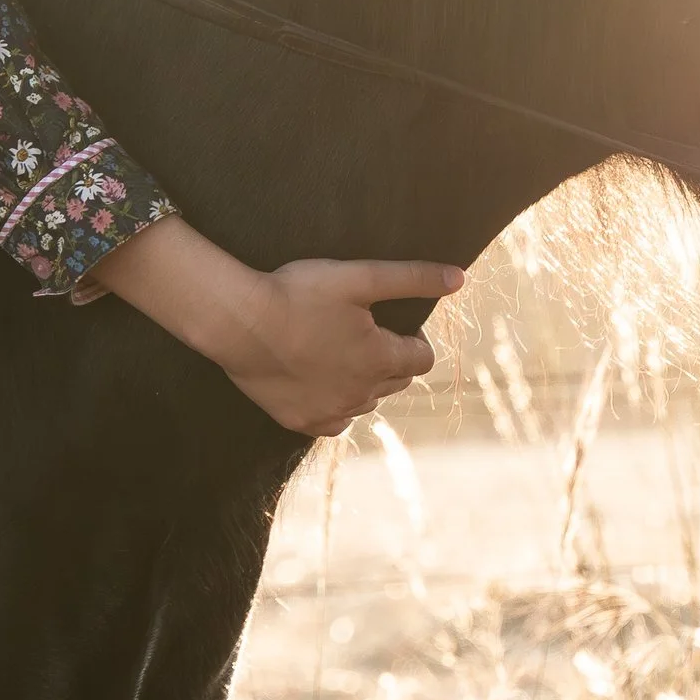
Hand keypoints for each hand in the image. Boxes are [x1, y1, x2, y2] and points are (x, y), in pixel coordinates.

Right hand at [86, 219, 464, 436]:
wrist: (239, 323)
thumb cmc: (299, 293)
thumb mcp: (359, 276)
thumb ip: (411, 277)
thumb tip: (459, 278)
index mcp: (381, 360)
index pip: (422, 360)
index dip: (414, 342)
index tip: (395, 327)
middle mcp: (362, 393)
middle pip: (396, 383)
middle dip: (391, 362)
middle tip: (366, 335)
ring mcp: (331, 411)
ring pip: (366, 403)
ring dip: (364, 383)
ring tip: (340, 354)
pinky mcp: (301, 422)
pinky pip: (334, 422)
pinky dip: (335, 406)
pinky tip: (320, 383)